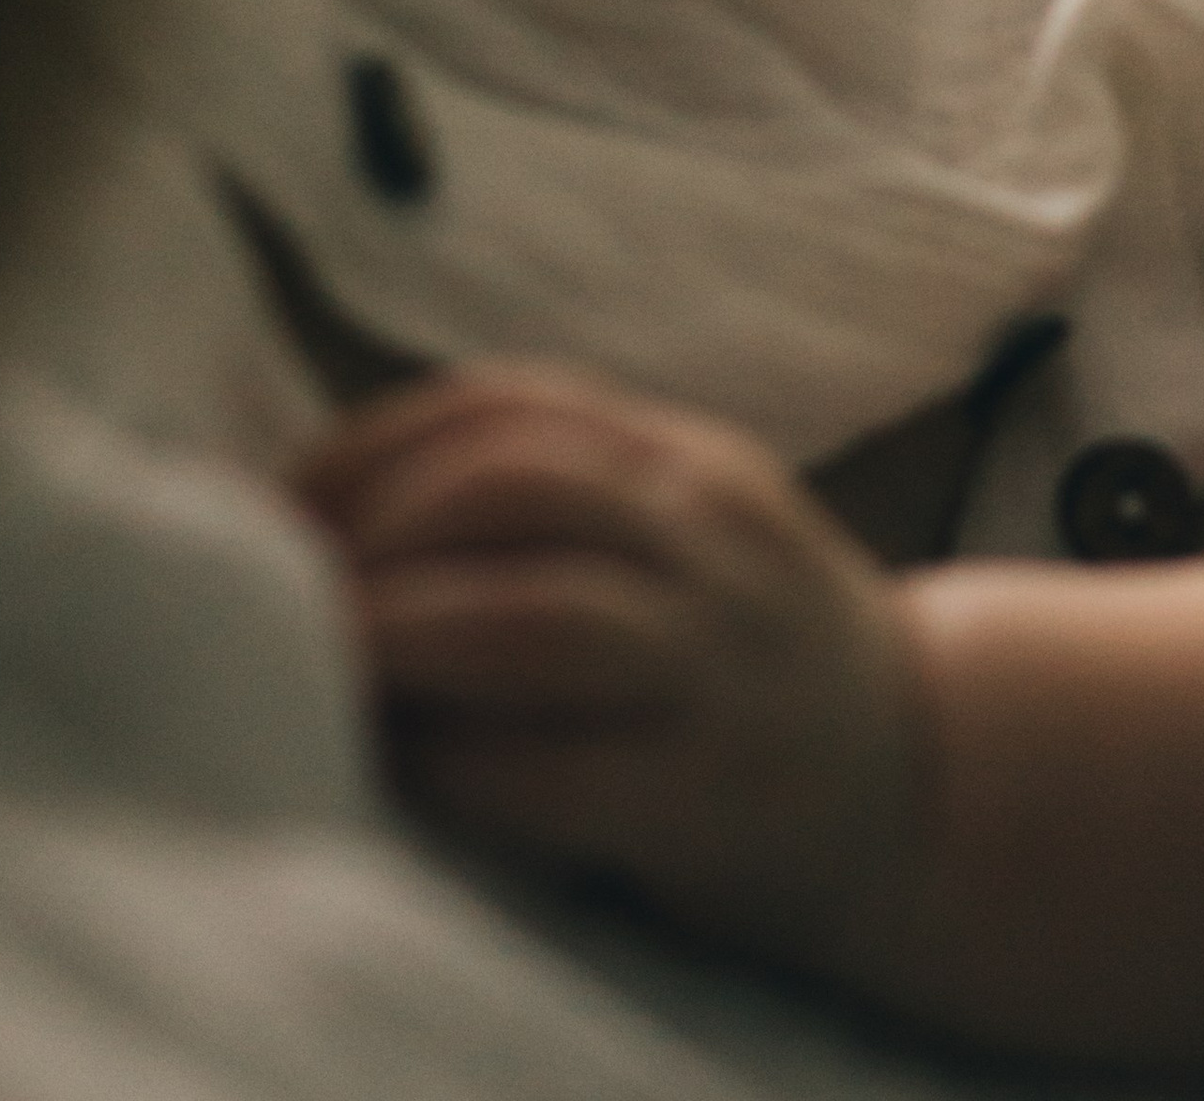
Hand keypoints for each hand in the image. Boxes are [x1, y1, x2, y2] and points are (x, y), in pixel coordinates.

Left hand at [296, 365, 928, 964]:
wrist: (930, 787)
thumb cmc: (745, 661)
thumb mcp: (679, 536)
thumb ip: (553, 506)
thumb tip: (322, 515)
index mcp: (685, 463)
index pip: (507, 404)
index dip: (370, 446)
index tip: (273, 501)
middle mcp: (710, 539)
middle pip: (512, 486)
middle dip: (372, 533)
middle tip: (283, 593)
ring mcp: (718, 666)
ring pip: (539, 616)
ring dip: (402, 636)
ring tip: (325, 667)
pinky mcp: (709, 799)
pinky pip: (562, 772)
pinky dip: (461, 767)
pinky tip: (409, 773)